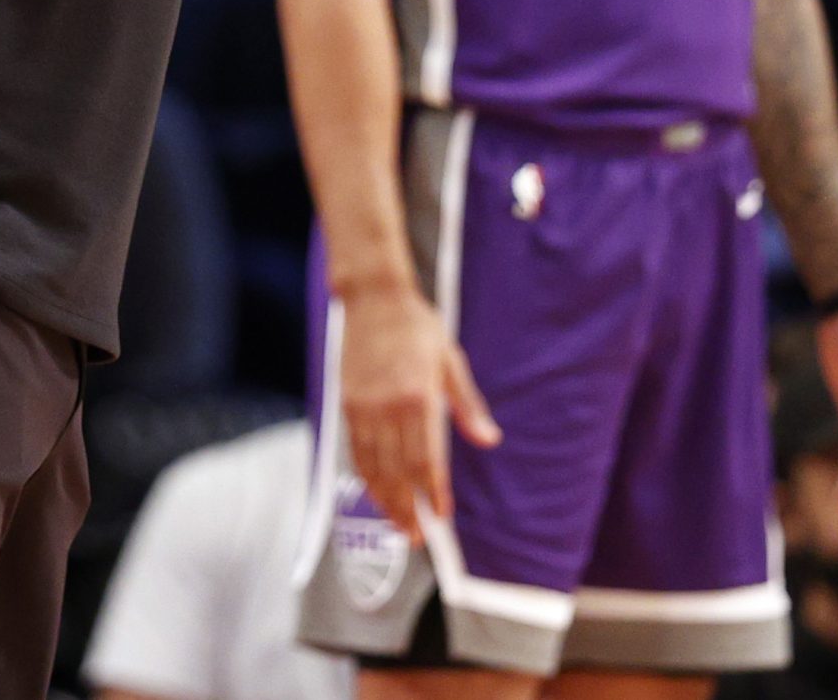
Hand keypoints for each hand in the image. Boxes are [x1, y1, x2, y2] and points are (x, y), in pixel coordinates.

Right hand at [338, 281, 501, 541]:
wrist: (373, 298)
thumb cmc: (417, 326)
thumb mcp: (450, 360)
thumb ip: (467, 405)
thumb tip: (490, 440)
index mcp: (417, 397)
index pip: (425, 459)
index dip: (433, 492)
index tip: (442, 515)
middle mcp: (386, 408)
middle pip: (396, 471)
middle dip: (407, 508)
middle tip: (417, 539)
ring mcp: (363, 407)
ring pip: (372, 467)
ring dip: (384, 500)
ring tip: (398, 525)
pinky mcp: (347, 403)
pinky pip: (356, 450)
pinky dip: (366, 476)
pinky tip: (376, 492)